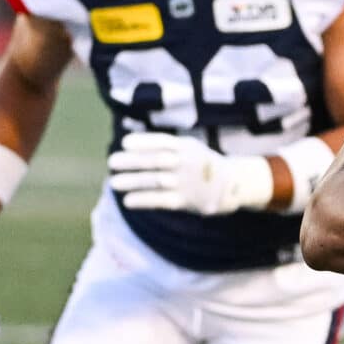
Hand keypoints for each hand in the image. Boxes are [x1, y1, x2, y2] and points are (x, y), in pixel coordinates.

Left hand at [107, 131, 273, 216]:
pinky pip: (161, 200)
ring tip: (114, 183)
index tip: (125, 144)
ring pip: (155, 181)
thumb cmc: (201, 164)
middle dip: (131, 161)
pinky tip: (128, 201)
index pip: (161, 142)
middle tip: (112, 162)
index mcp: (186, 146)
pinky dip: (143, 200)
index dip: (142, 142)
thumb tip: (129, 146)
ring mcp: (186, 182)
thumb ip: (165, 146)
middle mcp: (186, 163)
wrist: (231, 186)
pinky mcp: (185, 201)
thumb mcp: (189, 148)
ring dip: (132, 182)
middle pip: (155, 160)